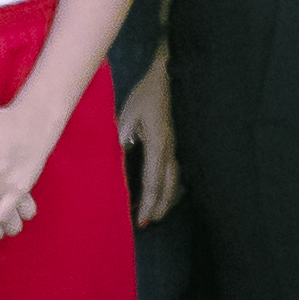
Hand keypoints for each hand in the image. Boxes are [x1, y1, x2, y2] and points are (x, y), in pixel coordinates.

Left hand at [115, 57, 179, 225]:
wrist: (170, 76)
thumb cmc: (148, 93)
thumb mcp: (129, 113)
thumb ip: (124, 135)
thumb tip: (120, 155)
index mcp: (157, 144)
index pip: (153, 180)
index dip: (149, 202)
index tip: (142, 220)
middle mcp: (170, 149)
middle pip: (169, 185)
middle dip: (160, 206)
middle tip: (150, 222)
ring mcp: (177, 146)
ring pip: (176, 179)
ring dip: (168, 198)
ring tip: (160, 211)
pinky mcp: (178, 142)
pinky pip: (178, 170)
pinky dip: (173, 184)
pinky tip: (169, 190)